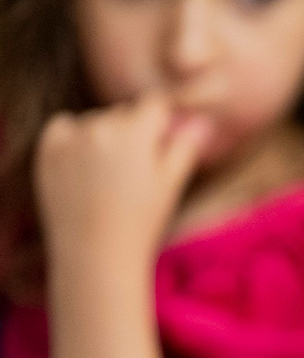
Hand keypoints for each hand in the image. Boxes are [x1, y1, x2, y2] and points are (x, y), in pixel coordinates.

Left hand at [33, 94, 208, 268]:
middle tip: (136, 169)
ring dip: (104, 135)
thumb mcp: (171, 183)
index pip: (153, 105)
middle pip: (123, 113)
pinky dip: (73, 136)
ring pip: (95, 121)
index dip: (161, 121)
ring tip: (108, 173)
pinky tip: (82, 162)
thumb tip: (201, 120)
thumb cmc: (141, 221)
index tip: (162, 140)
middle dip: (133, 131)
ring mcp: (71, 139)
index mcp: (135, 133)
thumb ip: (185, 146)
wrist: (95, 252)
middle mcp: (100, 128)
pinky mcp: (48, 151)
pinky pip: (63, 126)